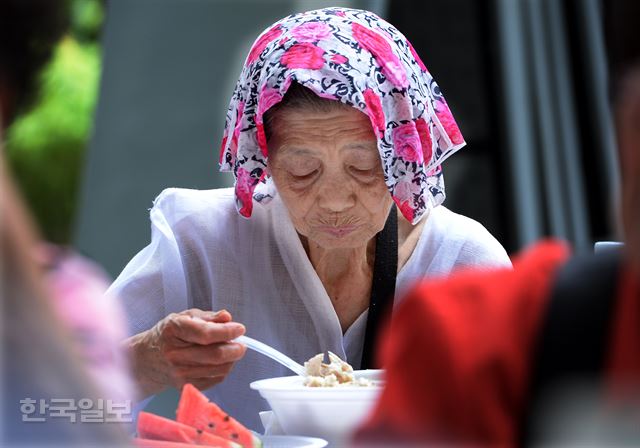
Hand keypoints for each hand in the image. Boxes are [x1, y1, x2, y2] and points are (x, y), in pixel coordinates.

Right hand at [126, 309, 245, 397]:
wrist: (147, 360)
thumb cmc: (168, 335)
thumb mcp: (184, 317)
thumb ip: (208, 317)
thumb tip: (227, 317)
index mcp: (174, 330)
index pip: (206, 334)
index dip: (227, 332)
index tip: (239, 329)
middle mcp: (175, 354)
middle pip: (215, 355)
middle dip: (235, 349)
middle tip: (241, 344)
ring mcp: (179, 372)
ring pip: (218, 369)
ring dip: (231, 360)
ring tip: (231, 351)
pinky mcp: (185, 386)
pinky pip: (215, 379)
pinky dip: (224, 370)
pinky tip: (221, 362)